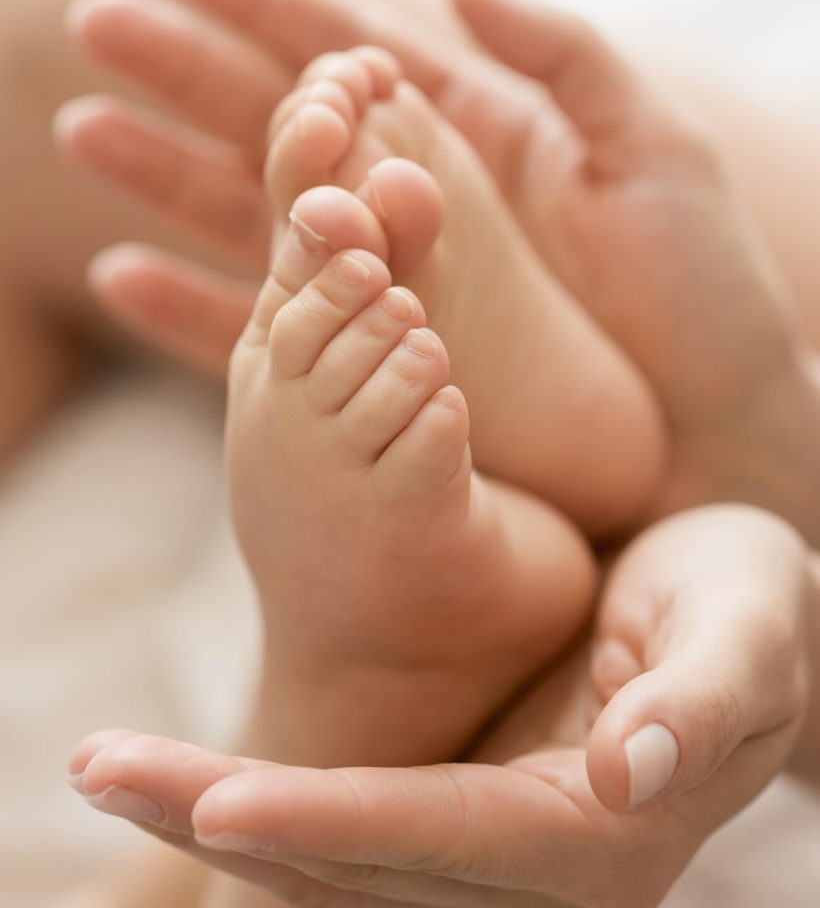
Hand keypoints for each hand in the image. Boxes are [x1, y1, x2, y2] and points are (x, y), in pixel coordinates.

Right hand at [59, 0, 819, 541]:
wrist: (713, 435)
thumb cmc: (706, 301)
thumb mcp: (656, 156)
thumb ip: (567, 60)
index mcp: (475, 143)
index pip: (353, 55)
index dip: (266, 3)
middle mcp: (419, 211)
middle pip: (282, 128)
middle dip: (189, 73)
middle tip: (97, 28)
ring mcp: (394, 293)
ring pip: (256, 222)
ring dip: (167, 178)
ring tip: (85, 137)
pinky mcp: (380, 373)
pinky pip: (271, 337)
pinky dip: (194, 306)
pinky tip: (123, 278)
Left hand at [68, 506, 810, 907]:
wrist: (730, 600)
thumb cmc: (744, 601)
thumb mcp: (745, 630)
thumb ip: (704, 699)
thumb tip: (631, 768)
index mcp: (601, 827)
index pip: (446, 842)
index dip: (332, 829)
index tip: (212, 805)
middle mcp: (533, 860)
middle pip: (357, 866)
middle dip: (223, 822)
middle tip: (102, 768)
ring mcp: (489, 839)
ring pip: (330, 856)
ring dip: (213, 813)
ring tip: (107, 766)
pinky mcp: (459, 798)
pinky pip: (341, 822)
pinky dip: (254, 801)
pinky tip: (179, 776)